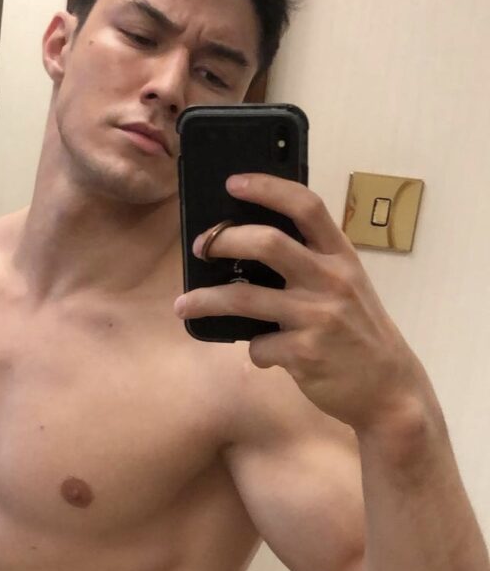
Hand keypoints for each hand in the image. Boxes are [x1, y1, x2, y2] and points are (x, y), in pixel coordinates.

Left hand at [173, 173, 425, 430]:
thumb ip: (310, 266)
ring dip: (206, 300)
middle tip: (200, 247)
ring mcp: (318, 316)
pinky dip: (254, 351)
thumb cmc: (356, 332)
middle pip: (268, 243)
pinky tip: (263, 355)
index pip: (306, 206)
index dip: (268, 188)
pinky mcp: (306, 353)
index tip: (233, 182)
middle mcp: (332, 280)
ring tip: (182, 305)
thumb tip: (248, 253)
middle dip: (224, 240)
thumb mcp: (345, 288)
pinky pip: (258, 346)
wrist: (388, 388)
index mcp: (341, 256)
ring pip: (245, 298)